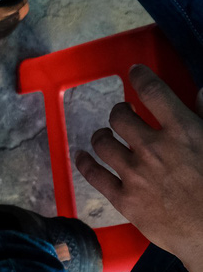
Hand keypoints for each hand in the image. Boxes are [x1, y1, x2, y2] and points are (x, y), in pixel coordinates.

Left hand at [76, 65, 202, 271]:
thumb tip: (201, 93)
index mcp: (184, 131)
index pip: (154, 92)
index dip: (141, 77)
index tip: (135, 71)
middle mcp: (154, 148)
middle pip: (120, 116)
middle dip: (120, 112)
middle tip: (124, 114)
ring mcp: (136, 174)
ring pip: (103, 142)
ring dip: (102, 135)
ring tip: (106, 135)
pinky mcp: (125, 200)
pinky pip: (94, 175)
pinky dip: (85, 163)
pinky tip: (82, 157)